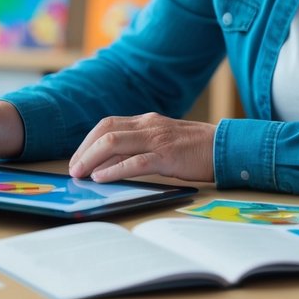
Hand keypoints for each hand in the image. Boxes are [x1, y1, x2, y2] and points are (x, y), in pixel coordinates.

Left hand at [68, 114, 215, 183]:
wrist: (224, 147)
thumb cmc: (193, 148)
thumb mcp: (162, 140)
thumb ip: (139, 145)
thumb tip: (109, 162)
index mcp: (145, 121)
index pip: (107, 124)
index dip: (87, 141)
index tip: (77, 158)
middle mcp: (148, 125)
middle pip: (105, 131)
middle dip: (84, 150)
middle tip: (73, 169)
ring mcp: (157, 139)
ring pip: (114, 143)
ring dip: (92, 158)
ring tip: (81, 173)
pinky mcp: (167, 156)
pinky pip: (135, 162)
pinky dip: (115, 170)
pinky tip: (102, 178)